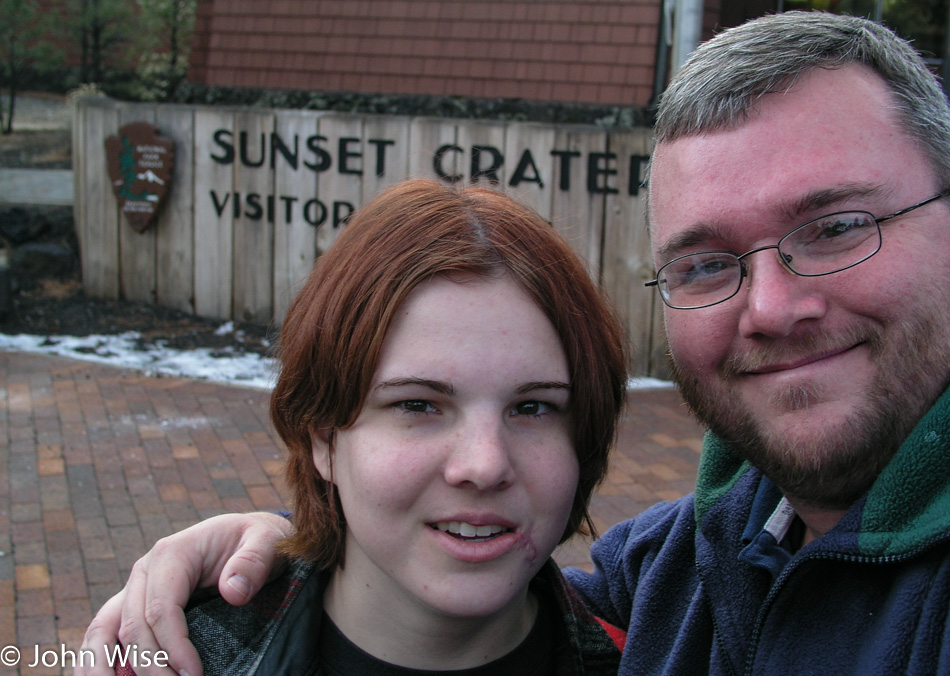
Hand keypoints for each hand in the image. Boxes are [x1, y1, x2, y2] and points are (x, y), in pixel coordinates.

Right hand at [76, 512, 291, 675]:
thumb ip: (254, 562)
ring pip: (104, 631)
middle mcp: (145, 571)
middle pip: (133, 627)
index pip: (160, 608)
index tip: (194, 675)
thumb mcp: (266, 541)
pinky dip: (97, 661)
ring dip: (104, 669)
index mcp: (172, 554)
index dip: (173, 647)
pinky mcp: (134, 605)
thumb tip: (233, 592)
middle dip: (151, 666)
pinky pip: (105, 634)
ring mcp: (135, 589)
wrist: (246, 537)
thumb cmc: (255, 540)